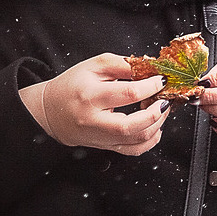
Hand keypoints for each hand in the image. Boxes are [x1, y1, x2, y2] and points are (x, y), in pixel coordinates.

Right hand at [20, 55, 169, 156]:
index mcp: (90, 96)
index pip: (128, 93)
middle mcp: (95, 121)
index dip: (150, 86)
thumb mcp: (93, 65)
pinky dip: (150, 140)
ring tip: (160, 109)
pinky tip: (154, 126)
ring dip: (156, 125)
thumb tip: (147, 66)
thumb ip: (121, 64)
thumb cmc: (72, 85)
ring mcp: (100, 138)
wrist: (51, 111)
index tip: (161, 79)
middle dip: (156, 113)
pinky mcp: (106, 148)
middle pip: (132, 126)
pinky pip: (133, 151)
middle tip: (165, 99)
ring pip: (136, 142)